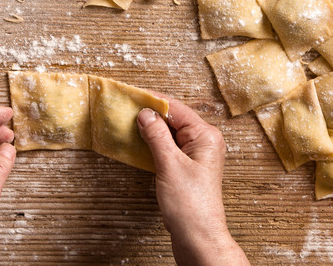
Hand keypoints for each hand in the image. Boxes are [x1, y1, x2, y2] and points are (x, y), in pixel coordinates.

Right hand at [137, 97, 248, 265]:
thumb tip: (145, 114)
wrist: (198, 237)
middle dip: (151, 114)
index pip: (177, 109)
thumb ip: (157, 136)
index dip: (153, 101)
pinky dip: (154, 144)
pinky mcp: (187, 168)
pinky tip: (139, 142)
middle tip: (126, 108)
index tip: (132, 95)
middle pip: (174, 119)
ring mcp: (196, 155)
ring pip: (170, 134)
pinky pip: (169, 148)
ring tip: (128, 122)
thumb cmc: (191, 205)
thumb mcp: (170, 165)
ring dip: (151, 129)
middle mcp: (204, 142)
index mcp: (206, 136)